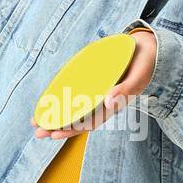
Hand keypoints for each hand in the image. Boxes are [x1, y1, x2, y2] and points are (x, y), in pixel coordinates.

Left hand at [30, 28, 157, 138]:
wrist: (147, 48)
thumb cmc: (144, 63)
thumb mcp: (138, 76)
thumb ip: (125, 90)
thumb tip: (107, 101)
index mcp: (113, 104)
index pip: (89, 122)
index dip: (72, 129)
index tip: (55, 134)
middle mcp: (102, 101)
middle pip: (78, 118)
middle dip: (57, 126)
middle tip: (37, 131)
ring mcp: (96, 91)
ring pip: (73, 107)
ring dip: (55, 114)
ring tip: (35, 120)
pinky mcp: (92, 81)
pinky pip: (74, 93)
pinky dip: (61, 98)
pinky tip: (47, 100)